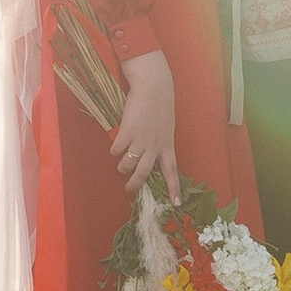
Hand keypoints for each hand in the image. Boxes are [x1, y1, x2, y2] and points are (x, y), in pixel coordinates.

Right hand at [111, 49, 179, 198]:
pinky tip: (115, 147)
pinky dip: (115, 151)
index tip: (176, 204)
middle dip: (135, 185)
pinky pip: (117, 150)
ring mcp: (140, 140)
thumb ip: (158, 141)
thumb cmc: (161, 104)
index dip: (173, 188)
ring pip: (128, 165)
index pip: (172, 171)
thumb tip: (147, 154)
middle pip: (143, 173)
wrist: (153, 87)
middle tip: (129, 189)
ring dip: (123, 168)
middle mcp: (154, 146)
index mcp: (167, 145)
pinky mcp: (127, 132)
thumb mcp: (165, 127)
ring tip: (121, 166)